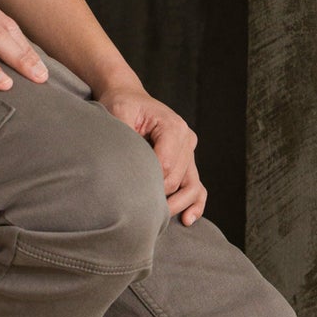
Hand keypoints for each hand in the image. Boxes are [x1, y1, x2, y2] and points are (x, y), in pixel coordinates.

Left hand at [94, 82, 206, 225]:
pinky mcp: (187, 160)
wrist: (128, 96)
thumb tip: (126, 166)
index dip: (149, 182)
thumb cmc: (122, 104)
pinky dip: (195, 203)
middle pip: (178, 179)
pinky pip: (197, 185)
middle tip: (137, 208)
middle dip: (160, 196)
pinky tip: (188, 219)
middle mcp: (187, 139)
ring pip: (192, 186)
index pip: (166, 166)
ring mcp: (190, 151)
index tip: (130, 191)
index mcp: (173, 127)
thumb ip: (126, 137)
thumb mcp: (119, 113)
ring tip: (161, 220)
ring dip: (178, 205)